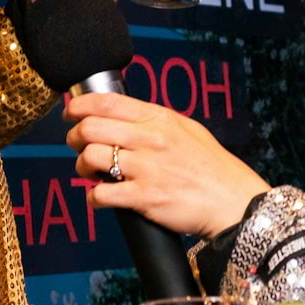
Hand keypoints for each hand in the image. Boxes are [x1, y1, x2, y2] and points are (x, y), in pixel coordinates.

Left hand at [65, 90, 269, 236]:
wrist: (233, 202)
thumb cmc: (212, 168)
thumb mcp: (187, 130)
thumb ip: (156, 121)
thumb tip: (124, 116)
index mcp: (160, 118)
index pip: (107, 102)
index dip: (80, 105)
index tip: (71, 113)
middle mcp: (151, 139)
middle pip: (91, 128)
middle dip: (75, 137)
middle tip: (77, 146)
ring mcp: (147, 168)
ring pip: (91, 158)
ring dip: (82, 167)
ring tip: (89, 173)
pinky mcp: (145, 197)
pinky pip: (101, 193)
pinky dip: (93, 197)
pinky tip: (99, 198)